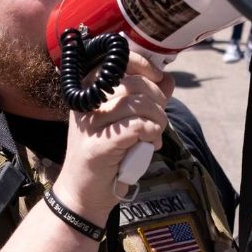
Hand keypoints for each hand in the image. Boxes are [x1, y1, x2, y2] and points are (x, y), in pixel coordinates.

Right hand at [54, 52, 171, 218]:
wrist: (84, 192)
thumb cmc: (107, 154)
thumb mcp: (125, 120)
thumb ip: (146, 98)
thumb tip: (168, 78)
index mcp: (88, 90)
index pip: (118, 59)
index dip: (144, 65)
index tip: (158, 78)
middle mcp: (86, 102)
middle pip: (134, 83)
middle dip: (158, 99)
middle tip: (159, 118)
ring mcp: (90, 123)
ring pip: (138, 104)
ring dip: (158, 119)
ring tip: (156, 133)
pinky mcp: (99, 145)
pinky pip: (138, 127)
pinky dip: (152, 133)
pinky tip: (151, 143)